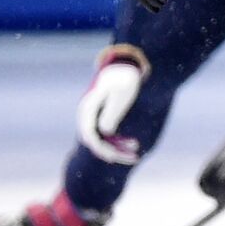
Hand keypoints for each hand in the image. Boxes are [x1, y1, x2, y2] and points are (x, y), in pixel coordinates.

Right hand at [76, 44, 149, 164]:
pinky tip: (133, 145)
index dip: (101, 148)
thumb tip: (105, 131)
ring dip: (118, 149)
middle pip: (95, 140)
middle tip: (133, 158)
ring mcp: (94, 117)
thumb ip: (113, 111)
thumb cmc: (125, 78)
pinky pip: (108, 135)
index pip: (89, 134)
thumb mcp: (122, 93)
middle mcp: (88, 115)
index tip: (114, 157)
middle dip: (112, 152)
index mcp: (88, 107)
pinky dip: (119, 141)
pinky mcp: (103, 118)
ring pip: (103, 140)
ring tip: (136, 155)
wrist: (126, 67)